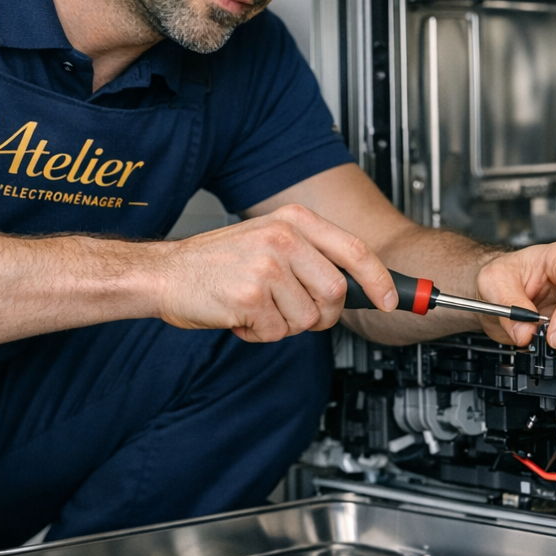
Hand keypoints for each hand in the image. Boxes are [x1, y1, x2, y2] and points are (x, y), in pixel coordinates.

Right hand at [152, 204, 397, 341]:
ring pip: (308, 319)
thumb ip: (310, 255)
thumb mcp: (268, 239)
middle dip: (322, 315)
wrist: (165, 274)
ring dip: (285, 325)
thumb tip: (358, 284)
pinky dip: (260, 334)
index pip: (354, 250)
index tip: (390, 301)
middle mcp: (283, 238)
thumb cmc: (217, 262)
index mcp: (293, 220)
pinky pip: (277, 333)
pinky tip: (240, 316)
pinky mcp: (250, 297)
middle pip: (336, 292)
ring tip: (258, 308)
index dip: (378, 280)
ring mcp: (266, 267)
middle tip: (294, 312)